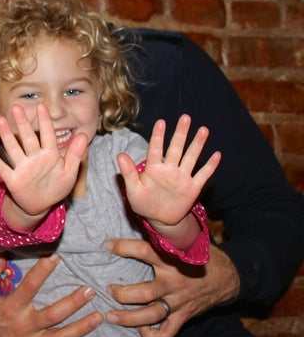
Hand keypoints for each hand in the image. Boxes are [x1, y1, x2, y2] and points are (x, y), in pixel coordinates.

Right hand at [0, 104, 86, 227]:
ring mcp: (23, 168)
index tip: (41, 106)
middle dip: (22, 123)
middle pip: (27, 138)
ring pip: (13, 148)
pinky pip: (3, 168)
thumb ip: (75, 154)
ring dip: (6, 135)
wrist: (41, 205)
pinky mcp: (13, 180)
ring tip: (0, 120)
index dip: (44, 121)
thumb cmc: (56, 187)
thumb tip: (84, 135)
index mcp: (49, 155)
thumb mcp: (69, 172)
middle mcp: (34, 158)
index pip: (48, 135)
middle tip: (16, 107)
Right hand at [0, 254, 101, 336]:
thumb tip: (2, 254)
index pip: (30, 286)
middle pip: (54, 314)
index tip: (56, 256)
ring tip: (98, 317)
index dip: (43, 270)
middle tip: (89, 290)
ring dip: (81, 327)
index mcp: (11, 308)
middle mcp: (24, 326)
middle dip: (74, 302)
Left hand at [106, 239, 238, 336]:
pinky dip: (154, 335)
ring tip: (111, 316)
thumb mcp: (186, 242)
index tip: (108, 246)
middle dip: (122, 294)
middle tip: (108, 290)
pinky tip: (142, 330)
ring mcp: (179, 302)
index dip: (124, 247)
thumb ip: (166, 237)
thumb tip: (145, 219)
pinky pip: (168, 332)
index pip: (144, 251)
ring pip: (151, 315)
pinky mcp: (184, 315)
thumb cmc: (202, 256)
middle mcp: (174, 282)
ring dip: (129, 318)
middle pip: (145, 293)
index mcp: (173, 260)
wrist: (229, 277)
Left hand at [117, 115, 219, 245]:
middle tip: (185, 117)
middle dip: (181, 133)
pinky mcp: (192, 188)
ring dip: (197, 144)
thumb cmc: (144, 203)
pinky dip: (210, 166)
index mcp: (154, 169)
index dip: (158, 136)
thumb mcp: (133, 190)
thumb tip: (120, 155)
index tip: (161, 122)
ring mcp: (182, 177)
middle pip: (176, 149)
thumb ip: (128, 173)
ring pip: (191, 158)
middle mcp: (169, 170)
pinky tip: (217, 154)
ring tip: (203, 129)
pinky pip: (203, 175)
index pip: (155, 150)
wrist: (160, 219)